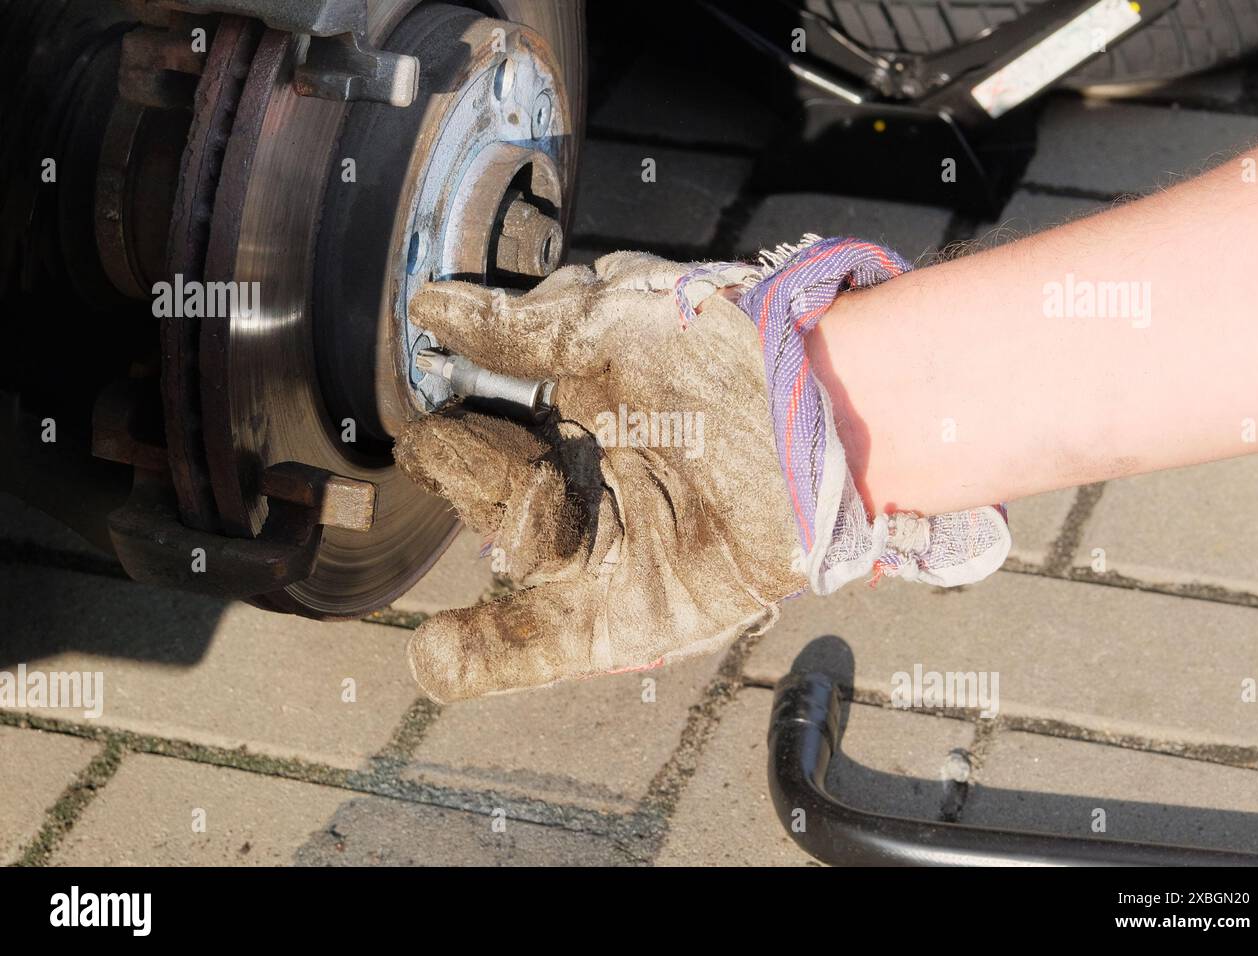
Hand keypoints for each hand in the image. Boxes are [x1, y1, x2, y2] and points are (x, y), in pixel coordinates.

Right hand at [395, 252, 804, 701]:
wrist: (825, 422)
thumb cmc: (727, 361)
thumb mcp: (615, 328)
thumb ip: (519, 332)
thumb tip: (431, 310)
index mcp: (569, 418)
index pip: (482, 434)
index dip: (458, 434)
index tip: (436, 419)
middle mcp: (579, 483)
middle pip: (494, 492)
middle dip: (475, 470)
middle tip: (491, 450)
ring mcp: (605, 551)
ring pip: (514, 553)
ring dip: (491, 531)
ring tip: (508, 503)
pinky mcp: (632, 616)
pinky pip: (542, 644)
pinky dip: (482, 656)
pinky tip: (435, 659)